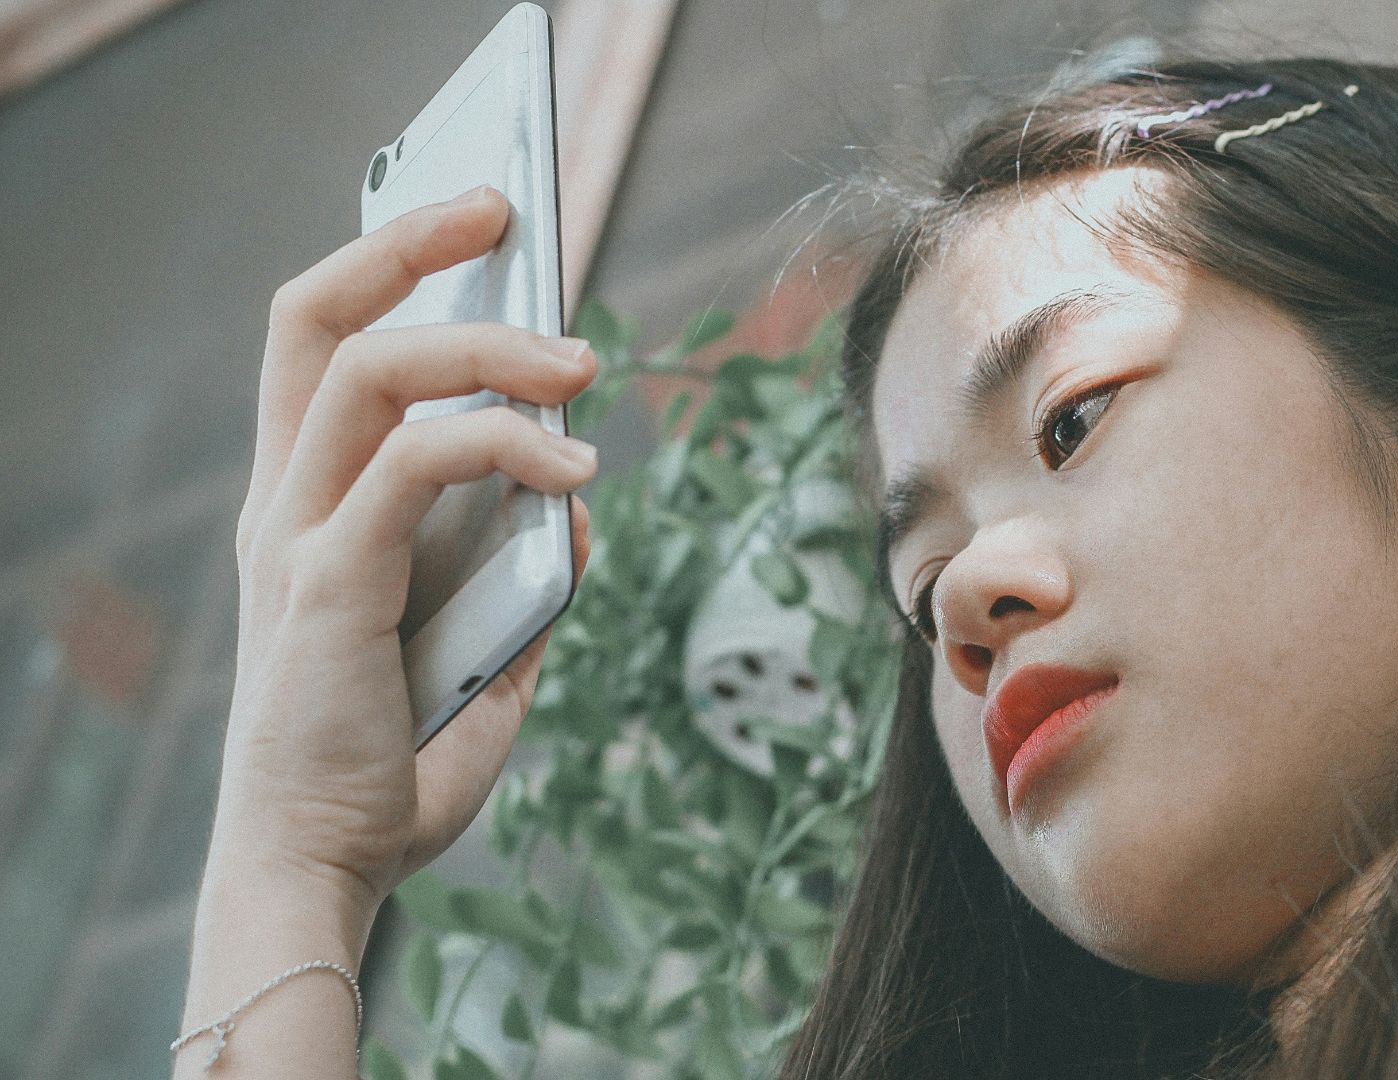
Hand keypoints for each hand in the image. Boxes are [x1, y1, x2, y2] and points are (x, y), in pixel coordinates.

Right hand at [211, 184, 597, 911]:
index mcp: (309, 509)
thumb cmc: (390, 770)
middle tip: (505, 209)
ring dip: (487, 345)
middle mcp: (287, 504)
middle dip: (403, 240)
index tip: (475, 227)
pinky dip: (502, 444)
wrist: (324, 871)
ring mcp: (298, 537)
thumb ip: (524, 580)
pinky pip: (411, 463)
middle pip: (313, 319)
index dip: (385, 266)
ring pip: (365, 370)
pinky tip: (574, 469)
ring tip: (582, 362)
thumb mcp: (485, 658)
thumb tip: (578, 509)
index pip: (320, 347)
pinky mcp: (329, 584)